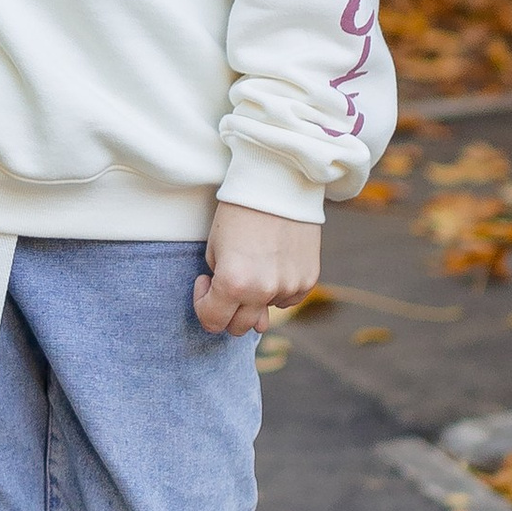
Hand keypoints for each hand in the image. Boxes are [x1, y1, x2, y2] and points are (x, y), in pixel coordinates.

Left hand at [192, 199, 322, 338]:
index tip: (205, 282)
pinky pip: (288, 299)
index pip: (212, 321)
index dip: (202, 304)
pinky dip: (277, 290)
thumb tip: (256, 324)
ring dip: (254, 298)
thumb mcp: (215, 249)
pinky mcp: (309, 280)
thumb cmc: (238, 212)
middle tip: (226, 283)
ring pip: (265, 312)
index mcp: (233, 283)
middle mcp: (263, 291)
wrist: (277, 183)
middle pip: (239, 327)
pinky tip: (272, 263)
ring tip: (253, 264)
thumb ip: (222, 288)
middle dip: (227, 310)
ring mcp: (289, 287)